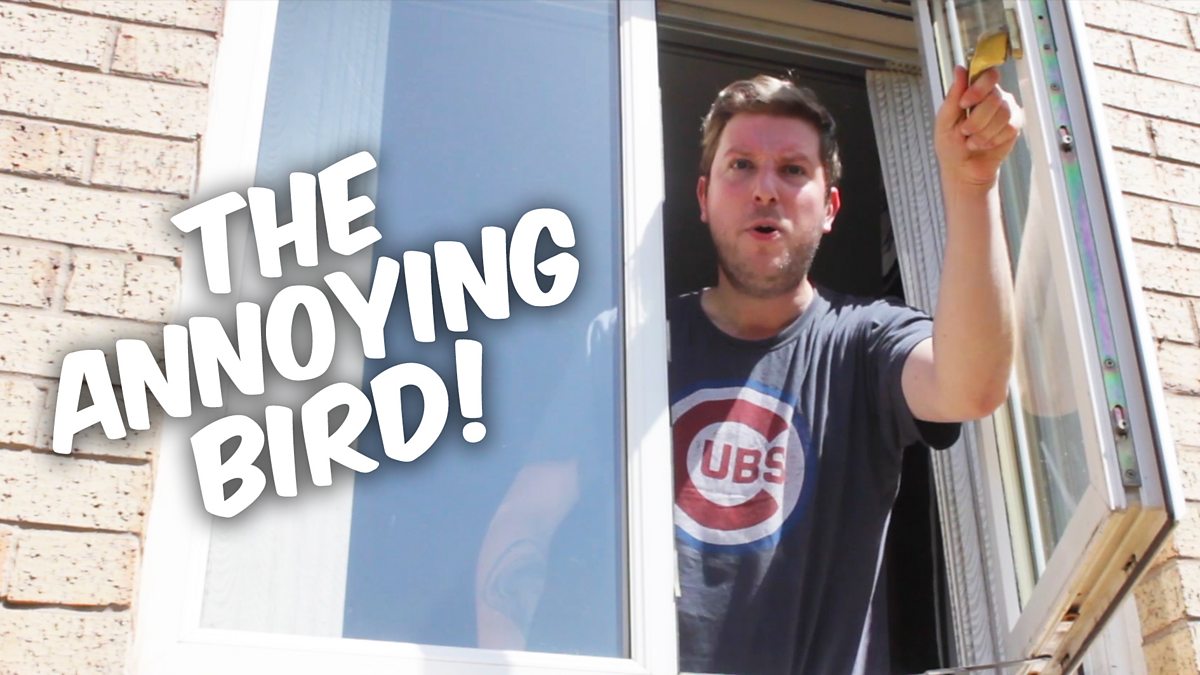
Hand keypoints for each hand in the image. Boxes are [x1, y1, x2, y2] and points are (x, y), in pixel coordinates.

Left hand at [934, 65, 1023, 188]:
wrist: (963, 169)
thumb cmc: (951, 145)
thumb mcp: (944, 120)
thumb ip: (953, 95)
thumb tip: (960, 69)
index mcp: (975, 91)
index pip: (988, 75)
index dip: (978, 89)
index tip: (965, 104)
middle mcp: (994, 97)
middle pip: (995, 97)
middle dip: (977, 119)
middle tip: (965, 131)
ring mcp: (1006, 110)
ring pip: (1003, 113)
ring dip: (984, 132)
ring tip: (973, 141)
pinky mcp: (1014, 126)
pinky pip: (1009, 128)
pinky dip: (993, 139)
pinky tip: (985, 144)